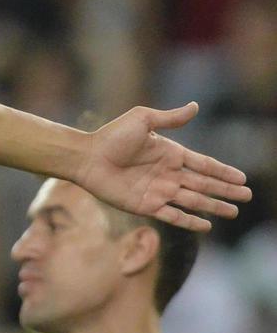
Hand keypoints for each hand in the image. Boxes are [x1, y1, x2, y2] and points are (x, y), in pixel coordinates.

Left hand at [78, 103, 250, 230]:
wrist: (86, 157)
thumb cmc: (111, 136)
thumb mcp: (142, 120)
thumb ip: (170, 118)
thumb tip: (196, 106)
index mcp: (170, 153)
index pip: (203, 165)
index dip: (223, 172)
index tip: (242, 178)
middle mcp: (167, 174)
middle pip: (203, 185)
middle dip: (225, 191)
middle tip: (246, 197)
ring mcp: (158, 191)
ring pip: (193, 201)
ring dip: (213, 207)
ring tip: (233, 212)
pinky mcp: (145, 206)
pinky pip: (172, 216)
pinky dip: (189, 222)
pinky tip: (206, 226)